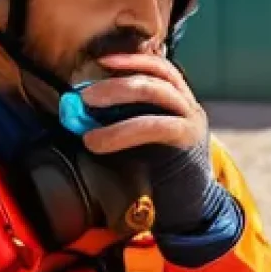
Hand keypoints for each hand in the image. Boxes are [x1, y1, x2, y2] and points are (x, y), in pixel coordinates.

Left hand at [78, 54, 221, 235]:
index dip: (132, 60)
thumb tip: (78, 113)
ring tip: (87, 110)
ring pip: (158, 93)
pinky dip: (124, 130)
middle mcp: (189, 106)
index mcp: (178, 102)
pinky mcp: (189, 142)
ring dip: (119, 96)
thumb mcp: (138, 143)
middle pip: (156, 76)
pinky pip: (156, 125)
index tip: (102, 61)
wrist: (189, 211)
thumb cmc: (157, 177)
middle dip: (118, 80)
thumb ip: (118, 124)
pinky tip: (99, 141)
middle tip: (85, 94)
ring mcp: (193, 122)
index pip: (159, 68)